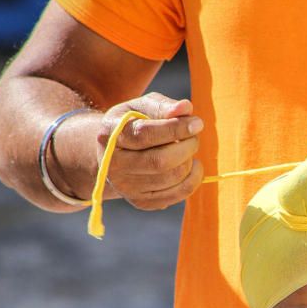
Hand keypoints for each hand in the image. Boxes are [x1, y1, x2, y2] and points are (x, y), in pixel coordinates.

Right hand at [98, 93, 204, 210]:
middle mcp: (112, 165)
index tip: (197, 123)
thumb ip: (163, 105)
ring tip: (188, 148)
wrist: (115, 152)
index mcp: (109, 135)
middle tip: (194, 137)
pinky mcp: (141, 201)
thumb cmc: (134, 123)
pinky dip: (193, 178)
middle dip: (187, 146)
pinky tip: (191, 164)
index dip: (176, 128)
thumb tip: (185, 108)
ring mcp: (125, 186)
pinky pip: (178, 194)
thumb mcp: (142, 107)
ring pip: (172, 177)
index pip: (144, 135)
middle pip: (159, 161)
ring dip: (190, 160)